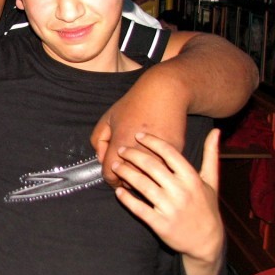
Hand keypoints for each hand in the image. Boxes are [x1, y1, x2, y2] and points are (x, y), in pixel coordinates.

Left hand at [91, 65, 187, 186]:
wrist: (165, 93)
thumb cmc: (134, 104)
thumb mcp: (108, 118)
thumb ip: (98, 141)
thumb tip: (101, 160)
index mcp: (121, 144)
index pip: (110, 175)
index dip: (109, 178)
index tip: (113, 176)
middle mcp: (140, 152)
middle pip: (129, 181)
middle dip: (125, 179)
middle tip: (126, 172)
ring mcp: (160, 154)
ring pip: (149, 179)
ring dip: (142, 177)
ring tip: (139, 167)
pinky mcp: (176, 153)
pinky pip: (164, 169)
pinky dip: (158, 168)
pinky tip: (154, 158)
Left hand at [113, 129, 223, 274]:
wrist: (207, 242)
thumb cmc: (207, 207)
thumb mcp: (211, 180)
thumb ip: (211, 154)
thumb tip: (215, 130)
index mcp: (192, 178)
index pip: (170, 153)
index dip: (152, 141)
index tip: (138, 135)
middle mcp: (181, 191)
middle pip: (152, 166)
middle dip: (133, 155)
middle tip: (121, 149)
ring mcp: (170, 208)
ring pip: (143, 185)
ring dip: (126, 173)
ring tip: (114, 165)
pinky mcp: (161, 224)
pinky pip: (139, 209)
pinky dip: (127, 200)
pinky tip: (118, 192)